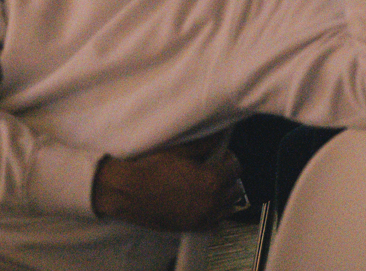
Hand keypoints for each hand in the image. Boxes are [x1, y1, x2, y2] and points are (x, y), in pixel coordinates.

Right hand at [91, 131, 244, 231]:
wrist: (129, 192)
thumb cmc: (151, 169)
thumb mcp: (180, 150)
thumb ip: (204, 144)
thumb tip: (218, 137)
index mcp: (211, 181)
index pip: (236, 169)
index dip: (229, 159)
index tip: (221, 156)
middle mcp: (211, 203)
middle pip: (236, 190)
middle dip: (229, 178)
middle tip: (217, 169)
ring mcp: (202, 218)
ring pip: (228, 208)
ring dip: (224, 196)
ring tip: (210, 186)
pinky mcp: (192, 227)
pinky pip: (215, 221)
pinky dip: (214, 212)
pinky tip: (203, 202)